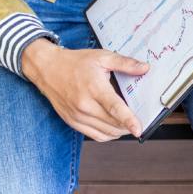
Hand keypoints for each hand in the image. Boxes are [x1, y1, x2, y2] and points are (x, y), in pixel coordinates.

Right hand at [21, 39, 145, 140]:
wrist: (47, 68)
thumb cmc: (75, 62)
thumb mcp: (102, 57)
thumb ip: (125, 63)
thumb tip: (145, 68)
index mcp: (94, 88)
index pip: (114, 109)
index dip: (128, 120)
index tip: (139, 129)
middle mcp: (84, 105)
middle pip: (113, 124)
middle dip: (129, 125)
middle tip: (139, 120)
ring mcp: (77, 116)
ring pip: (106, 133)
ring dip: (120, 131)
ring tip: (127, 123)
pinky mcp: (72, 121)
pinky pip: (95, 136)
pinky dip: (108, 135)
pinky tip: (113, 127)